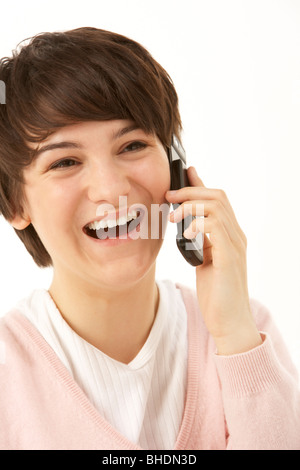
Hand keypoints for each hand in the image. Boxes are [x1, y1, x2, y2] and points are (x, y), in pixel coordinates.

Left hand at [166, 166, 261, 354]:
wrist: (230, 321)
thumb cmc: (216, 293)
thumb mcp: (205, 260)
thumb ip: (201, 241)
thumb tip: (188, 225)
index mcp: (230, 235)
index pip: (217, 200)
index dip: (200, 184)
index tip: (185, 173)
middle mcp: (236, 236)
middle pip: (218, 197)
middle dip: (191, 192)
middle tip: (169, 196)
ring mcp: (235, 245)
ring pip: (216, 207)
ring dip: (191, 207)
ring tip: (174, 217)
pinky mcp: (229, 257)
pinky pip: (216, 228)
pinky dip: (198, 224)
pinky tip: (186, 233)